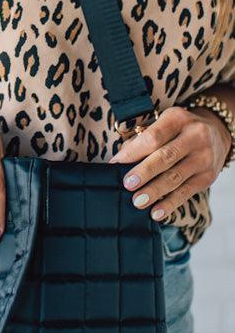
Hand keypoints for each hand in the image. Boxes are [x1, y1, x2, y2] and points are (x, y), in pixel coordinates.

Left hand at [108, 105, 231, 220]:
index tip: (115, 164)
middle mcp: (195, 136)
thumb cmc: (178, 131)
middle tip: (127, 184)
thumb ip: (142, 140)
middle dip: (145, 172)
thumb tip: (121, 161)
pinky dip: (170, 204)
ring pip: (175, 177)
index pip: (153, 137)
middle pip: (166, 157)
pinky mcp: (207, 177)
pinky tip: (156, 212)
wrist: (217, 135)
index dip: (132, 152)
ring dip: (155, 191)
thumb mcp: (163, 126)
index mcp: (178, 119)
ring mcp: (203, 157)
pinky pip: (186, 192)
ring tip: (137, 201)